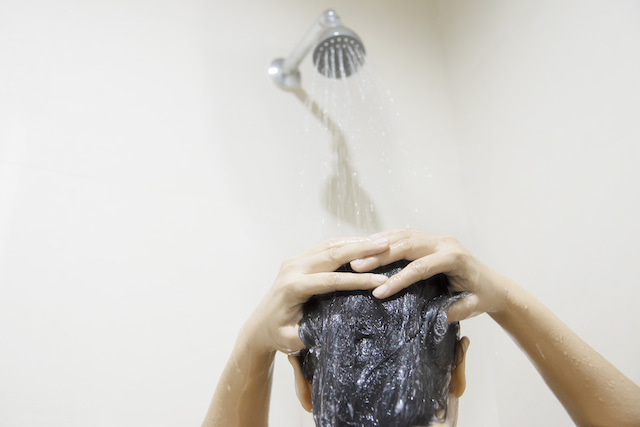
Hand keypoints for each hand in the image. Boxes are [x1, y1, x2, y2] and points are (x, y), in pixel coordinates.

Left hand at [244, 235, 390, 354]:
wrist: (259, 325)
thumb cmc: (277, 335)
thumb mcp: (294, 340)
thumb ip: (315, 333)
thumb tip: (343, 326)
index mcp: (293, 287)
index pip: (331, 280)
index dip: (358, 280)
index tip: (380, 280)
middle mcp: (292, 269)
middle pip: (331, 254)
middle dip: (360, 250)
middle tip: (384, 245)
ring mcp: (294, 261)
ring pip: (328, 245)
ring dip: (354, 243)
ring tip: (378, 241)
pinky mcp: (297, 259)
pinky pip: (323, 247)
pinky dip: (343, 243)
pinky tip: (361, 244)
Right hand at [349, 230, 511, 321]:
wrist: (493, 284)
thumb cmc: (482, 297)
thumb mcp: (471, 308)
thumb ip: (453, 311)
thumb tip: (430, 317)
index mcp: (454, 258)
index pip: (420, 268)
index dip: (398, 280)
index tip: (378, 293)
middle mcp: (444, 243)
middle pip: (406, 245)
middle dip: (380, 256)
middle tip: (356, 266)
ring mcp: (436, 238)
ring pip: (402, 236)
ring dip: (378, 246)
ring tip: (356, 256)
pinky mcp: (430, 239)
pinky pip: (404, 236)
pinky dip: (385, 241)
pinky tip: (367, 247)